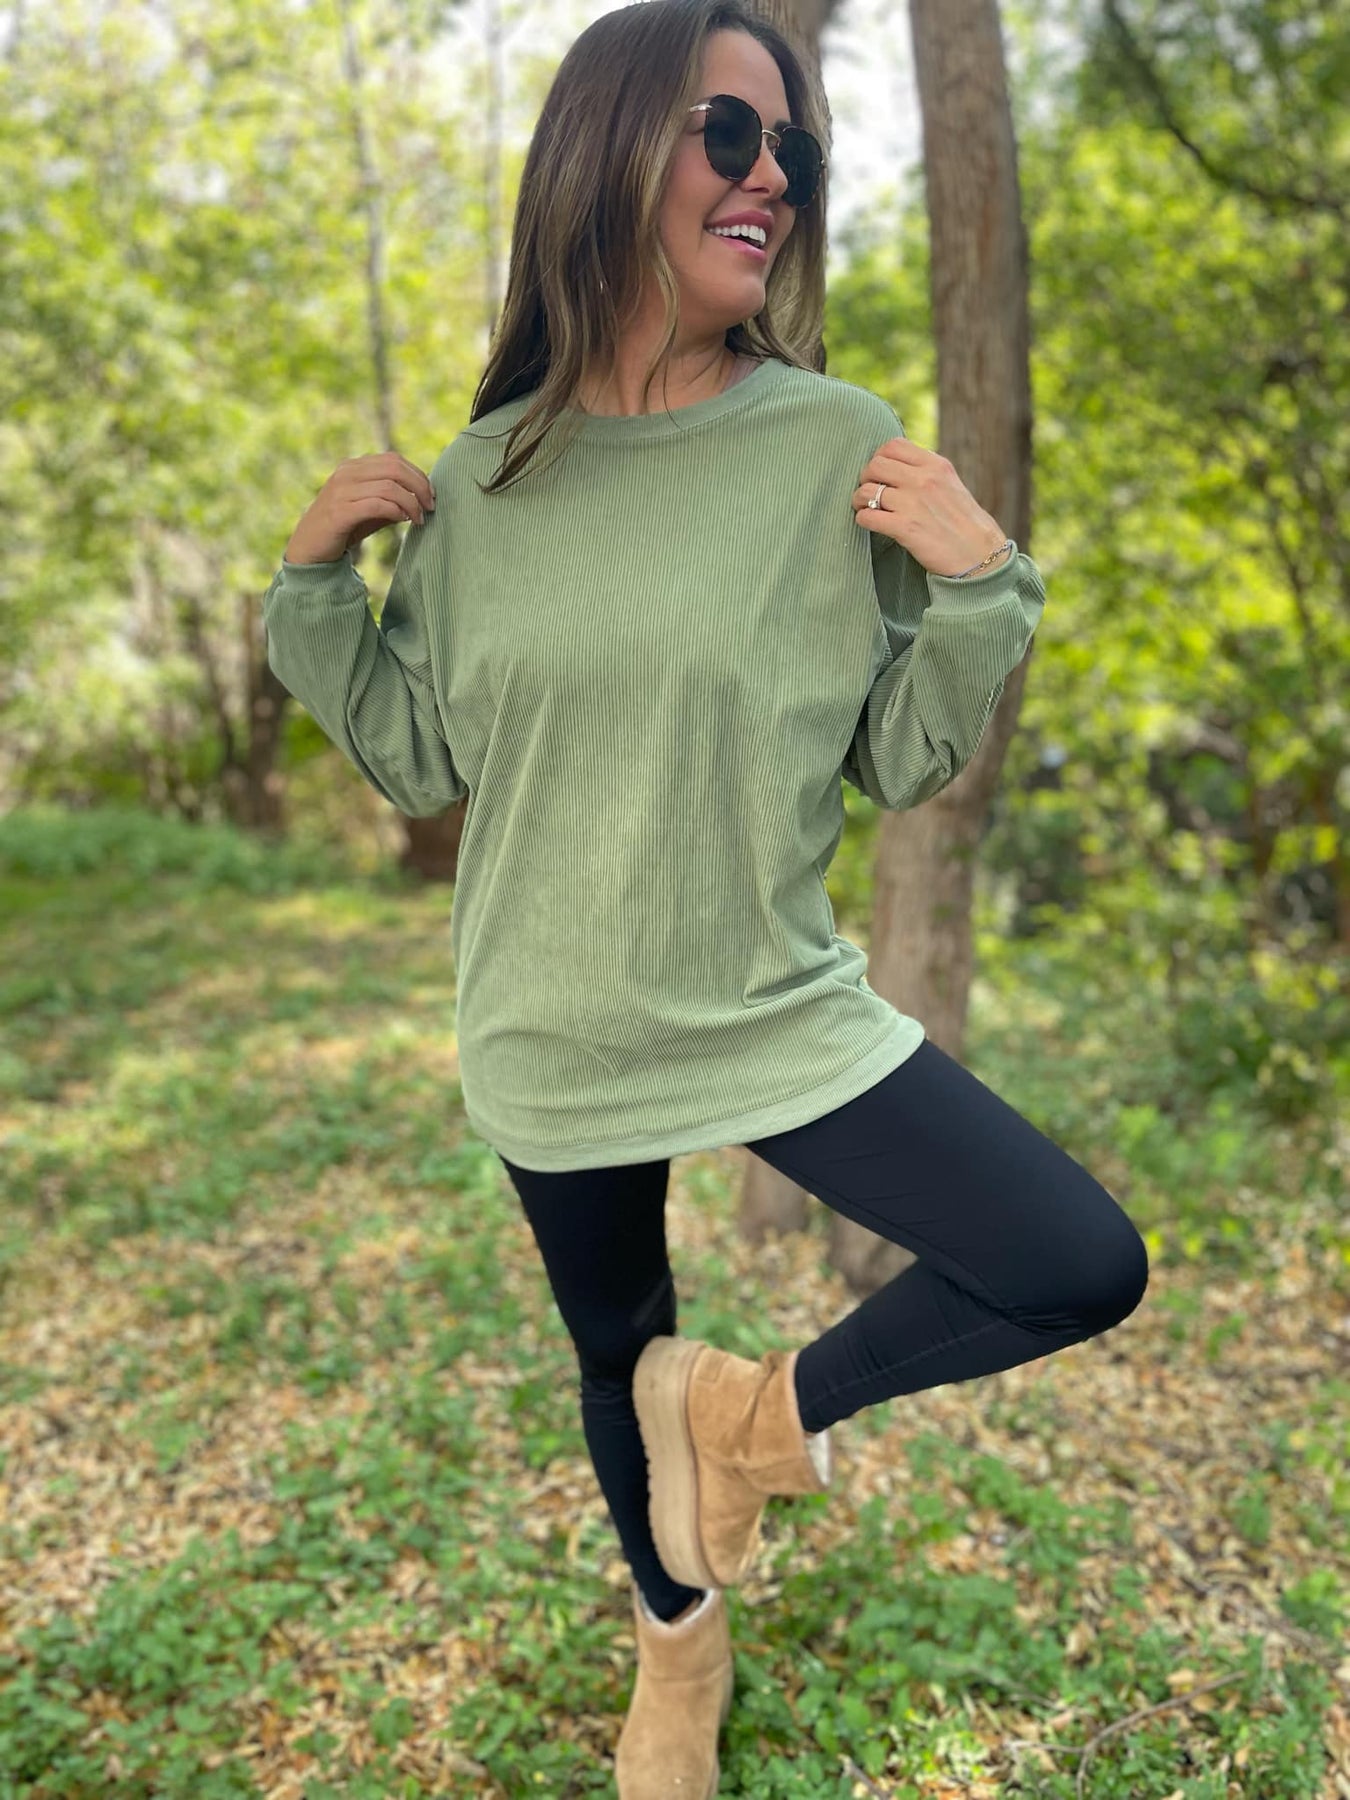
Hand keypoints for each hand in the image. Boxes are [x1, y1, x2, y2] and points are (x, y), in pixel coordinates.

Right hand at [284, 451, 437, 564]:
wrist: (310, 549)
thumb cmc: (344, 528)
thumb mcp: (371, 509)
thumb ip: (392, 499)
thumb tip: (422, 496)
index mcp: (353, 467)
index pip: (394, 460)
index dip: (418, 475)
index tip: (431, 496)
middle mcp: (346, 473)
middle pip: (394, 468)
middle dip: (419, 487)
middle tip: (431, 507)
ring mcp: (341, 491)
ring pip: (388, 486)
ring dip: (410, 503)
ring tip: (419, 519)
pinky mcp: (339, 512)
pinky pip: (376, 504)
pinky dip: (395, 511)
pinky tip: (403, 520)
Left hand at [852, 436, 1008, 577]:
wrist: (980, 555)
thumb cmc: (963, 522)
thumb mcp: (950, 484)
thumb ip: (925, 472)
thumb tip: (895, 466)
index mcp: (936, 465)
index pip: (893, 446)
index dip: (879, 457)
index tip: (880, 473)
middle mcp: (924, 480)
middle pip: (875, 465)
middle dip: (866, 478)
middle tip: (869, 492)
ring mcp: (914, 503)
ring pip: (866, 491)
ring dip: (859, 500)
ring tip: (865, 508)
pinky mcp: (906, 528)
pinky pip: (867, 517)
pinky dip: (862, 520)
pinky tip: (869, 524)